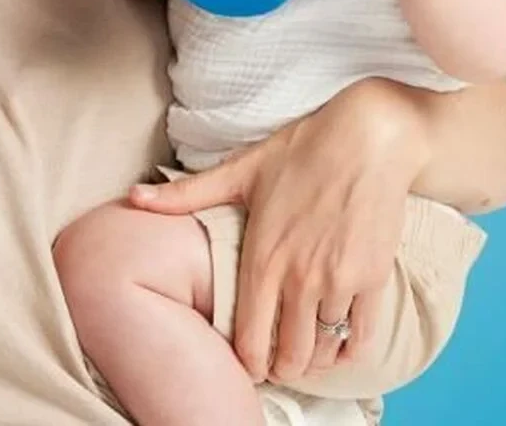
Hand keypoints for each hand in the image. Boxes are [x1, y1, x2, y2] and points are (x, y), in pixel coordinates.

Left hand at [128, 79, 428, 383]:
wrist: (368, 137)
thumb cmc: (301, 149)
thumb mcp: (240, 169)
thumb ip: (187, 194)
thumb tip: (132, 197)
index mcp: (262, 257)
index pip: (248, 341)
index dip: (246, 363)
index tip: (245, 363)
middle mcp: (299, 278)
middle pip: (288, 358)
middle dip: (279, 368)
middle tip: (274, 363)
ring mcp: (338, 282)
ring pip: (323, 353)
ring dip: (312, 361)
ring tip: (302, 353)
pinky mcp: (373, 279)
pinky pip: (361, 340)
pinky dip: (348, 352)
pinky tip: (337, 345)